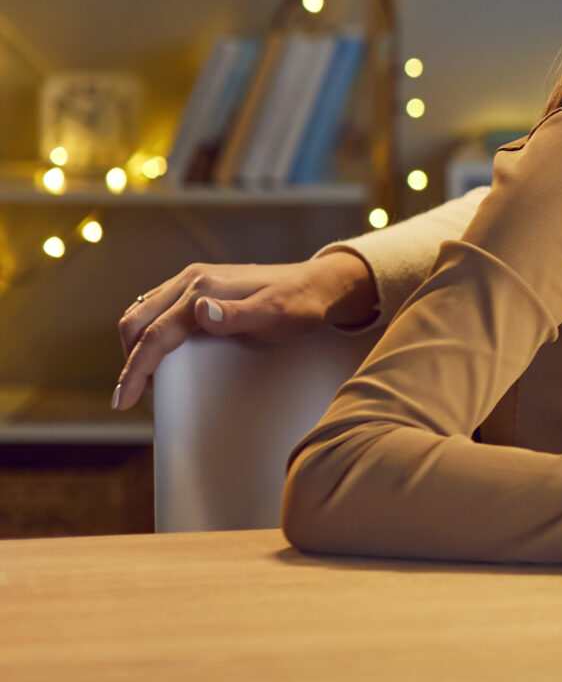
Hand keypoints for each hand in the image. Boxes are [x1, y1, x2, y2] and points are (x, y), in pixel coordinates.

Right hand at [112, 251, 378, 410]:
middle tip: (133, 396)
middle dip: (129, 361)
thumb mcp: (275, 314)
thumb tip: (200, 312)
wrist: (318, 284)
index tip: (123, 401)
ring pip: (141, 314)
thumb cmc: (300, 304)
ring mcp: (191, 282)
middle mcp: (190, 280)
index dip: (136, 369)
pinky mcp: (195, 287)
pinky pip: (155, 310)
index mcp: (204, 289)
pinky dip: (147, 334)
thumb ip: (237, 315)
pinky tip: (157, 355)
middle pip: (137, 322)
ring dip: (135, 347)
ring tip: (145, 381)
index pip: (156, 333)